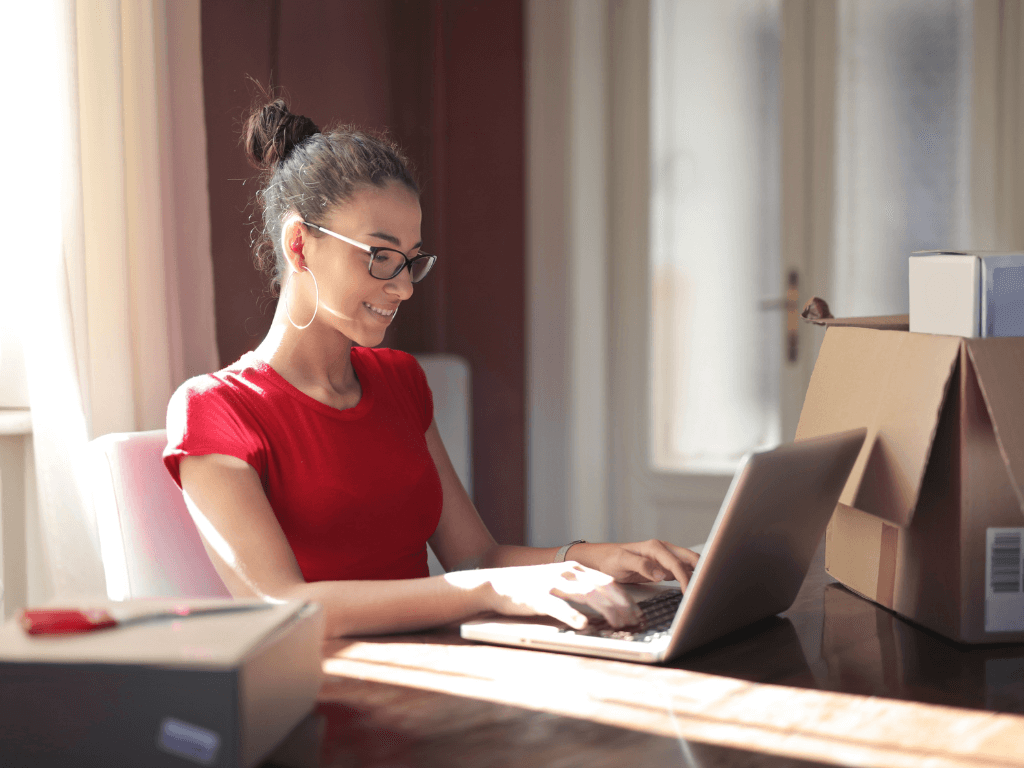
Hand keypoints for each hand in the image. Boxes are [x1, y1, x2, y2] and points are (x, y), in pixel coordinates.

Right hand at [445, 562, 641, 629]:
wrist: (496, 583)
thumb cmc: (530, 587)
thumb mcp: (559, 583)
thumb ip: (580, 589)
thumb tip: (606, 606)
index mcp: (574, 569)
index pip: (607, 581)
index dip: (626, 597)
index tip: (638, 613)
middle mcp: (566, 573)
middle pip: (602, 587)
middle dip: (623, 605)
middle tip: (636, 621)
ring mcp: (552, 583)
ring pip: (587, 595)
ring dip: (606, 610)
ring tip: (619, 624)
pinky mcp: (537, 596)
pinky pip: (559, 607)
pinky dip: (573, 616)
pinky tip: (584, 626)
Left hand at [567, 540, 698, 585]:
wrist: (603, 559)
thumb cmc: (611, 559)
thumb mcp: (622, 562)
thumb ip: (641, 566)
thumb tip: (661, 574)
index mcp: (655, 547)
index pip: (677, 564)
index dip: (686, 578)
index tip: (690, 592)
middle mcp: (663, 550)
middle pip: (690, 559)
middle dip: (701, 571)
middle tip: (706, 589)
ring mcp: (664, 558)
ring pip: (689, 564)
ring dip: (698, 574)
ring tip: (704, 590)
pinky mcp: (664, 567)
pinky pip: (682, 571)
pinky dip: (690, 578)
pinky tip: (694, 588)